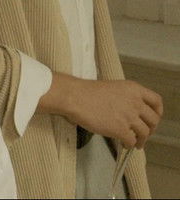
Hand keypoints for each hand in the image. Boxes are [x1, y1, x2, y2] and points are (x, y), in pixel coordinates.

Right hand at [37, 72, 162, 148]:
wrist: (74, 96)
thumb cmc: (86, 91)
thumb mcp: (111, 88)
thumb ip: (124, 99)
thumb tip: (128, 113)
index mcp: (132, 88)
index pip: (156, 101)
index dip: (157, 112)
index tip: (153, 118)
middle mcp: (134, 101)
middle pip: (153, 120)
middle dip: (150, 129)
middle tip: (143, 133)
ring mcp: (129, 116)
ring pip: (144, 133)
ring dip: (141, 140)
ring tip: (134, 143)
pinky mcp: (120, 129)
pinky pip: (131, 141)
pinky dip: (129, 144)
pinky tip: (124, 144)